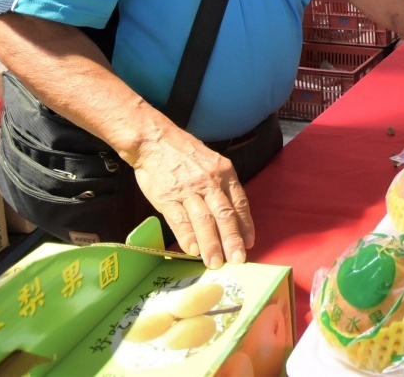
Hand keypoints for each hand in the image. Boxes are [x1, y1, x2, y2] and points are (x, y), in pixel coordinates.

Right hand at [129, 127, 252, 268]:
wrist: (154, 140)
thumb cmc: (184, 153)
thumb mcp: (212, 162)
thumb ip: (222, 186)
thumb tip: (232, 214)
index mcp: (224, 172)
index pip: (239, 202)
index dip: (245, 225)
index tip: (249, 243)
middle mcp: (209, 181)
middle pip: (224, 215)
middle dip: (232, 240)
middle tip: (237, 260)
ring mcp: (187, 190)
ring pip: (204, 221)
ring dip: (211, 244)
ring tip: (215, 262)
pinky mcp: (167, 197)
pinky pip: (180, 220)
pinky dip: (187, 237)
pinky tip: (193, 251)